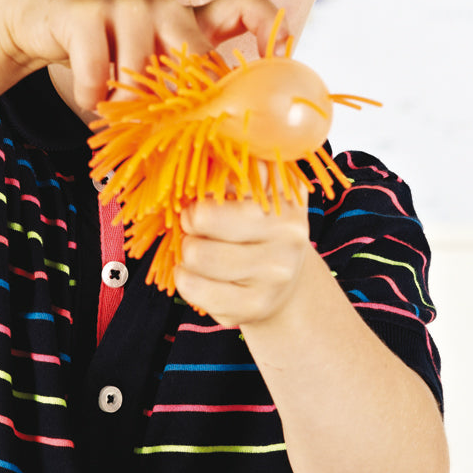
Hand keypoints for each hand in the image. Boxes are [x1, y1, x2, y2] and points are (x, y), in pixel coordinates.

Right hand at [0, 0, 287, 119]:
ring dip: (127, 104)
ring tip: (115, 115)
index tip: (280, 56)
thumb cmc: (101, 48)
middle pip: (194, 51)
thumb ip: (178, 92)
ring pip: (142, 68)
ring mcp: (126, 5)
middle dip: (184, 98)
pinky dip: (94, 94)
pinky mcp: (86, 12)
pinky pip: (98, 68)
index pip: (245, 6)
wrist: (35, 15)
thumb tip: (217, 145)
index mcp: (187, 22)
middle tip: (172, 129)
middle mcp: (164, 8)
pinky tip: (90, 101)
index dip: (270, 27)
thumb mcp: (146, 65)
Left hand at [174, 186, 310, 328]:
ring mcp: (275, 272)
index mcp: (285, 195)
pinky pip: (193, 286)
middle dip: (189, 220)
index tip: (206, 194)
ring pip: (196, 254)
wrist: (283, 283)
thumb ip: (230, 174)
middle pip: (203, 216)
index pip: (228, 176)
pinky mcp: (254, 304)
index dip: (205, 185)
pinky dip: (184, 278)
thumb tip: (192, 168)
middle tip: (195, 225)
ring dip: (186, 251)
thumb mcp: (255, 194)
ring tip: (199, 250)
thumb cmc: (257, 229)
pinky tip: (198, 274)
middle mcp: (289, 232)